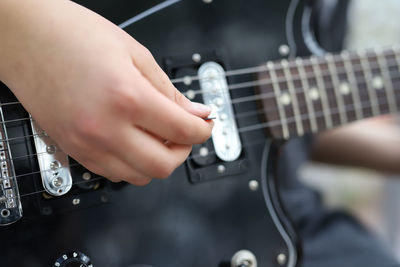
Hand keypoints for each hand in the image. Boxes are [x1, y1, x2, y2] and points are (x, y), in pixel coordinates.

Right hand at [0, 0, 212, 184]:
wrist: (25, 37)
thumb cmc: (73, 35)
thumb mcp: (135, 54)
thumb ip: (170, 91)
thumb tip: (196, 113)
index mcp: (126, 97)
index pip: (182, 131)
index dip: (203, 130)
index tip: (206, 124)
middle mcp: (105, 128)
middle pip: (163, 166)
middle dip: (184, 151)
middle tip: (185, 133)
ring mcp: (86, 144)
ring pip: (138, 176)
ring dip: (158, 160)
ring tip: (159, 137)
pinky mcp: (73, 150)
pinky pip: (113, 173)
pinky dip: (133, 163)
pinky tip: (135, 141)